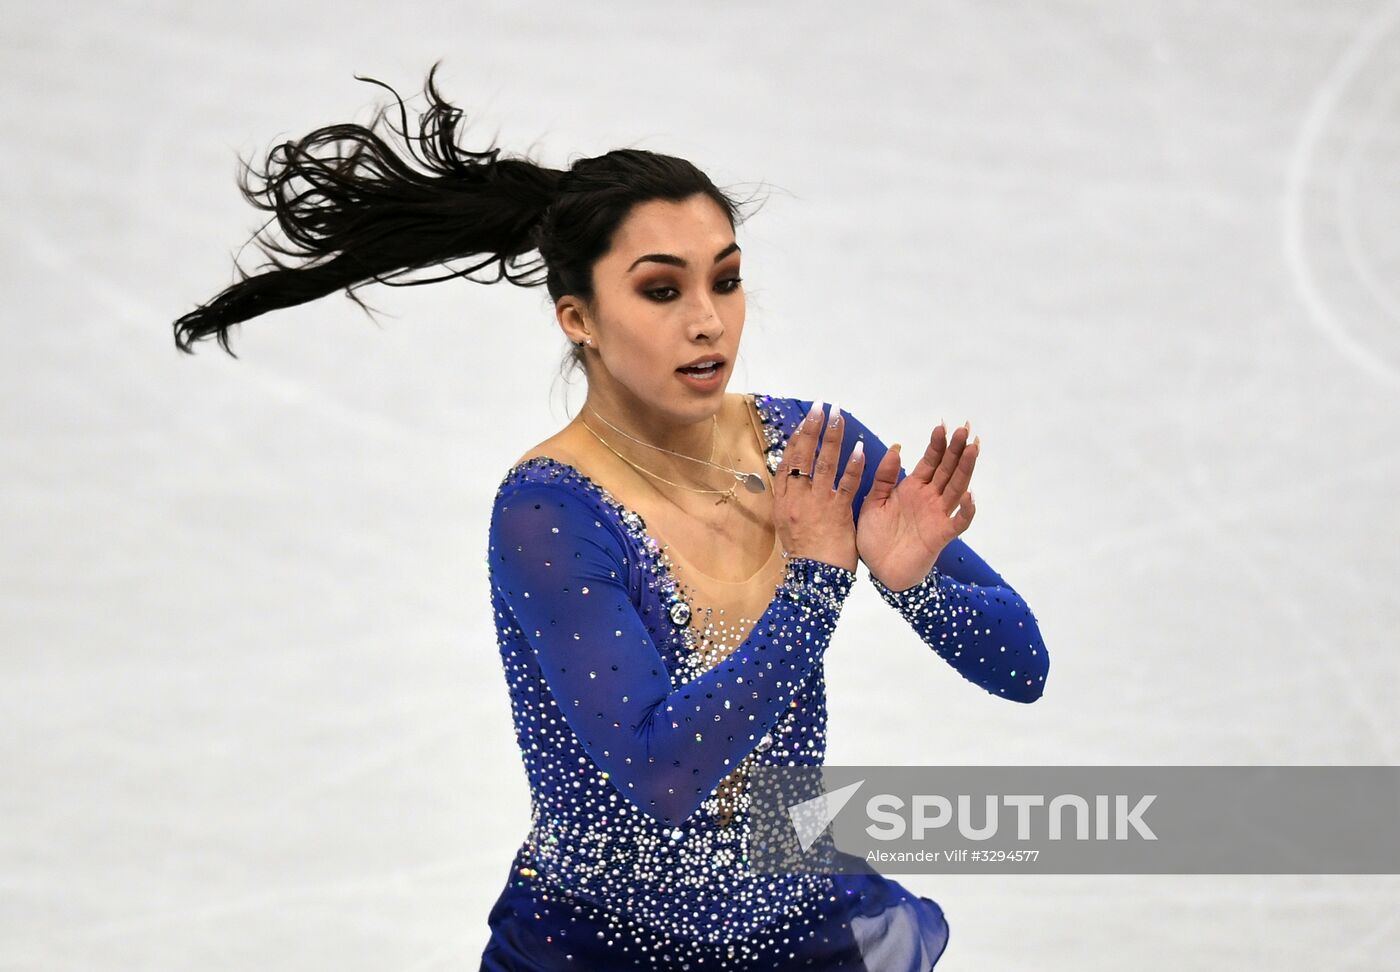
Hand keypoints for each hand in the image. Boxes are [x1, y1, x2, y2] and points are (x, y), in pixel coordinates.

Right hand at [773, 402, 865, 572]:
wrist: (814, 578)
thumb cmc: (804, 552)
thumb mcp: (787, 523)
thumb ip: (791, 499)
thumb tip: (793, 476)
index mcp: (783, 500)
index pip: (788, 461)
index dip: (797, 439)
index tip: (806, 421)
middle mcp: (797, 498)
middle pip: (803, 456)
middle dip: (813, 428)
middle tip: (822, 407)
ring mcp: (817, 503)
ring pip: (823, 463)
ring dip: (832, 437)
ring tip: (838, 416)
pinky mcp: (838, 512)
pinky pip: (846, 483)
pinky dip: (852, 465)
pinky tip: (858, 448)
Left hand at [857, 420, 978, 590]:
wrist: (878, 571)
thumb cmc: (875, 538)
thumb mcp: (873, 502)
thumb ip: (883, 477)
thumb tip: (896, 447)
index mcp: (912, 488)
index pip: (930, 461)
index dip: (937, 444)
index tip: (941, 425)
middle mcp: (929, 499)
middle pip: (947, 469)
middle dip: (956, 449)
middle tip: (965, 428)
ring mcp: (937, 515)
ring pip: (957, 488)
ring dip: (965, 469)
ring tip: (973, 448)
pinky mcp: (941, 535)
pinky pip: (959, 521)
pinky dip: (966, 509)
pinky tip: (970, 495)